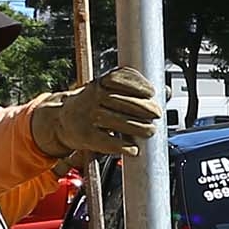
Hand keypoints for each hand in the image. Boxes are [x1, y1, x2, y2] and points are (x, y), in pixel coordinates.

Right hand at [30, 68, 162, 157]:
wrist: (61, 120)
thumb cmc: (94, 104)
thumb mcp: (109, 90)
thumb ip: (135, 90)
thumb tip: (167, 92)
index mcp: (100, 83)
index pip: (119, 79)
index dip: (137, 85)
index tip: (151, 92)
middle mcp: (92, 97)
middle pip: (121, 101)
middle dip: (142, 108)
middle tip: (157, 114)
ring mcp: (88, 116)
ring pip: (115, 121)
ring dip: (136, 127)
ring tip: (150, 131)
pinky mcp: (85, 136)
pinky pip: (106, 141)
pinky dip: (122, 147)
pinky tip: (133, 149)